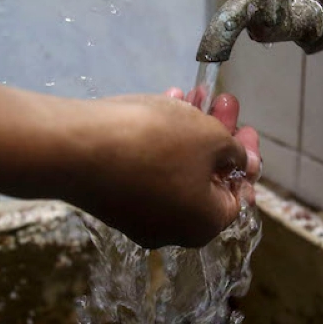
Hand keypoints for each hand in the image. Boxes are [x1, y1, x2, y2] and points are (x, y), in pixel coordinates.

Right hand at [65, 90, 259, 248]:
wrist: (76, 149)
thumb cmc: (158, 143)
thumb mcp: (210, 138)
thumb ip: (234, 152)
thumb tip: (240, 164)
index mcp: (204, 225)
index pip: (238, 195)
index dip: (246, 158)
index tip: (246, 127)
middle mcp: (173, 230)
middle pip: (206, 179)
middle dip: (216, 136)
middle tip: (222, 102)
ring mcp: (138, 217)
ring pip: (176, 170)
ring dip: (187, 131)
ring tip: (192, 93)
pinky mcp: (112, 199)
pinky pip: (148, 169)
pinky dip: (159, 140)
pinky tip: (162, 104)